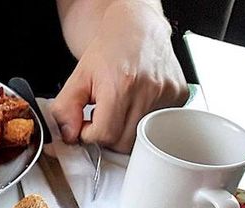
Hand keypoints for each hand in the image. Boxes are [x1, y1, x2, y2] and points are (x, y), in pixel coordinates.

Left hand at [51, 1, 187, 152]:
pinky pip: (158, 126)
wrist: (137, 28)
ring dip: (126, 130)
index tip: (88, 124)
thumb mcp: (78, 77)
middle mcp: (148, 91)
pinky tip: (136, 104)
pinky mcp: (178, 96)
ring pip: (142, 138)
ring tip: (119, 109)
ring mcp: (166, 94)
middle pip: (124, 142)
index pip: (105, 135)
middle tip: (102, 117)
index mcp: (121, 86)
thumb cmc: (109, 50)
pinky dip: (144, 122)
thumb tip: (69, 136)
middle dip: (108, 136)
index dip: (91, 134)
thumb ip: (65, 109)